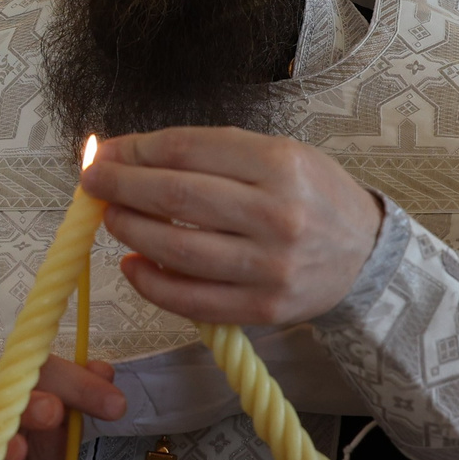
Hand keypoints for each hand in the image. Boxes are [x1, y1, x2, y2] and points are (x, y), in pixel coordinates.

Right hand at [0, 355, 124, 459]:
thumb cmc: (35, 447)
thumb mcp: (64, 424)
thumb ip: (81, 397)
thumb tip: (104, 371)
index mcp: (10, 384)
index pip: (39, 370)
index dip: (75, 381)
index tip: (114, 404)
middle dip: (26, 402)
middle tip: (54, 412)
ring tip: (20, 452)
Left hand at [86, 128, 383, 325]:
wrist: (365, 254)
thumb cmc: (312, 196)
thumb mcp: (278, 154)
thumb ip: (212, 154)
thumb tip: (131, 155)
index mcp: (281, 163)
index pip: (188, 151)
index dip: (136, 150)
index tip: (106, 152)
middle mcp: (277, 213)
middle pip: (176, 196)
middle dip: (121, 186)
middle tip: (93, 182)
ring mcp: (270, 266)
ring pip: (177, 249)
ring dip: (131, 232)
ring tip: (113, 219)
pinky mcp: (263, 308)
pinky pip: (191, 300)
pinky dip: (152, 284)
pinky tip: (133, 266)